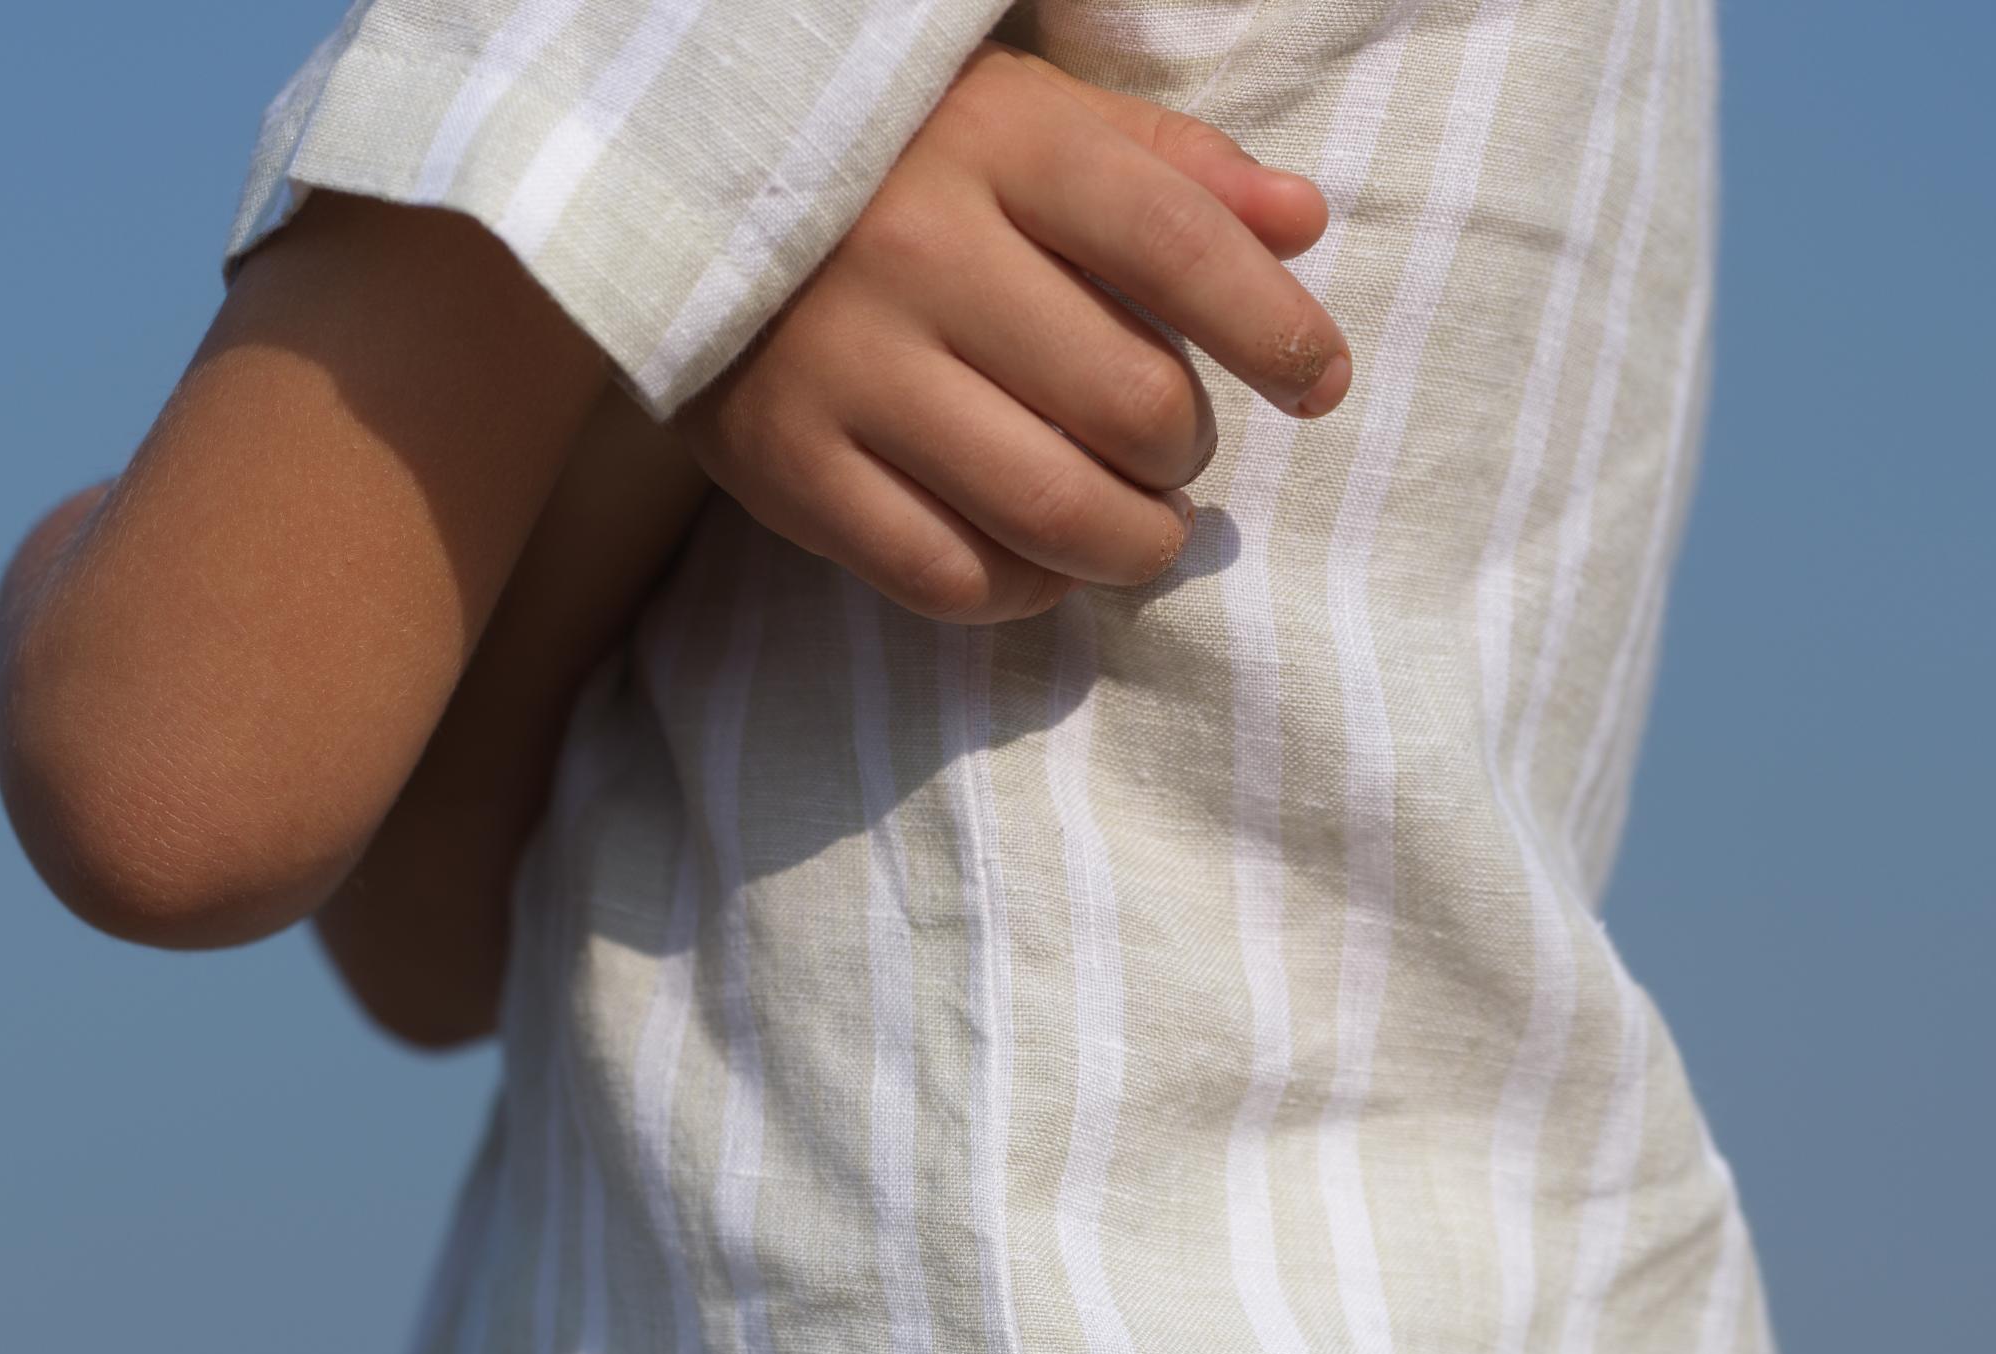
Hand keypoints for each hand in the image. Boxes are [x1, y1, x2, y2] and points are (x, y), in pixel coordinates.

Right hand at [676, 46, 1347, 625]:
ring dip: (1129, 544)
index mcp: (999, 144)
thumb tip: (1300, 226)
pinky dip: (1024, 590)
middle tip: (1177, 455)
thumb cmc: (897, 163)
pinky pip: (949, 577)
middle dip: (1187, 455)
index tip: (1316, 383)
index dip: (1271, 331)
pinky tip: (1040, 562)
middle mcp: (920, 253)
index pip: (1176, 248)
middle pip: (1129, 406)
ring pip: (1049, 512)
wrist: (679, 198)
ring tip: (1138, 529)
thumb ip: (1169, 168)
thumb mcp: (1029, 121)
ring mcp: (848, 370)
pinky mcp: (791, 469)